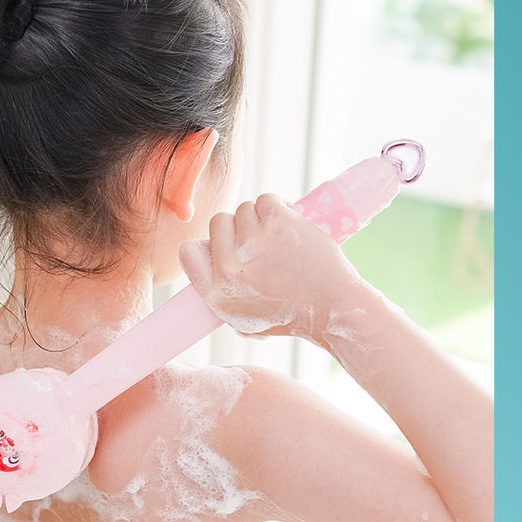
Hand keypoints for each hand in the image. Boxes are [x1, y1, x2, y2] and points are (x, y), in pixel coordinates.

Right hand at [178, 192, 360, 344]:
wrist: (333, 309)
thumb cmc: (294, 315)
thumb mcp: (244, 321)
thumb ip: (223, 295)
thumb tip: (215, 266)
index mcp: (216, 293)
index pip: (188, 252)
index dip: (205, 245)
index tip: (225, 247)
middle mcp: (229, 267)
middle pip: (218, 222)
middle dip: (239, 229)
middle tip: (262, 244)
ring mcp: (253, 241)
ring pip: (244, 209)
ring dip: (262, 218)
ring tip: (282, 237)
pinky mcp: (278, 221)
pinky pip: (267, 200)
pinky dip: (280, 207)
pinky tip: (291, 224)